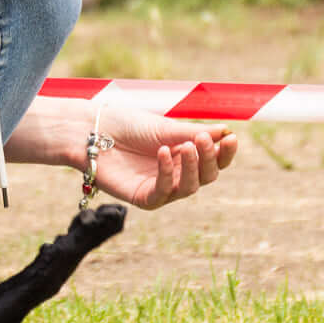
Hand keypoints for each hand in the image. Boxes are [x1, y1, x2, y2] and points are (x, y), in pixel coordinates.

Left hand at [89, 110, 236, 208]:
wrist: (92, 130)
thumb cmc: (127, 124)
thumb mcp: (165, 126)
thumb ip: (193, 132)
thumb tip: (226, 131)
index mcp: (185, 154)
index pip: (214, 159)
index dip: (225, 152)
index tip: (232, 138)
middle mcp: (176, 173)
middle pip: (207, 176)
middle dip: (210, 158)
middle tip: (202, 140)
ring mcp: (161, 187)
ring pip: (189, 187)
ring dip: (192, 167)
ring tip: (185, 146)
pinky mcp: (143, 198)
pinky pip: (163, 192)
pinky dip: (166, 174)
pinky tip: (163, 153)